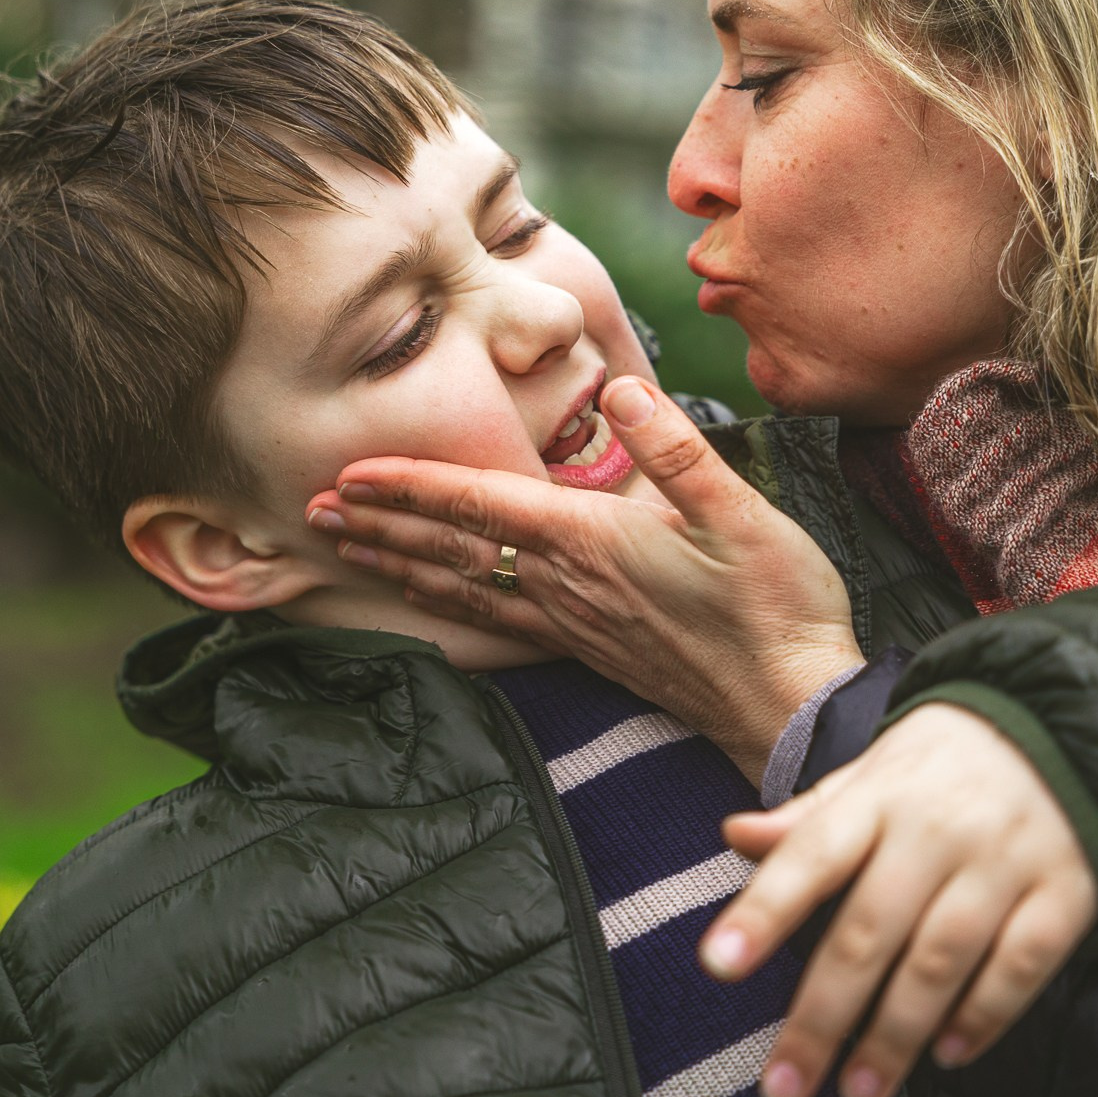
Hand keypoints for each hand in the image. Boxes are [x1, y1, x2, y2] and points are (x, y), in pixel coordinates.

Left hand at [303, 376, 864, 777]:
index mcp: (592, 542)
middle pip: (452, 549)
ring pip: (464, 589)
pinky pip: (496, 622)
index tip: (349, 473)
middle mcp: (567, 585)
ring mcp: (573, 622)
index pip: (480, 504)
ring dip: (400, 565)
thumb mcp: (741, 513)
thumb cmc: (774, 605)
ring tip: (347, 551)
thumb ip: (677, 451)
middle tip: (309, 511)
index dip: (411, 484)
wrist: (788, 703)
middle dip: (380, 525)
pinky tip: (431, 606)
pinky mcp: (588, 648)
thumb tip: (622, 393)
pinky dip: (448, 605)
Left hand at [701, 703, 1097, 1096]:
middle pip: (868, 931)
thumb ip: (808, 818)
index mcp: (879, 796)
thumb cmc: (942, 767)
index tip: (718, 965)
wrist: (1061, 728)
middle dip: (822, 1017)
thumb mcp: (871, 774)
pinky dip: (985, 1015)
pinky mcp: (1063, 891)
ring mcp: (1004, 860)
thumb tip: (734, 836)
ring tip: (859, 1090)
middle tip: (785, 1085)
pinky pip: (1021, 964)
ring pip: (940, 960)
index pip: (809, 856)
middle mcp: (937, 828)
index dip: (762, 912)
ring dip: (895, 1035)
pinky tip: (948, 1053)